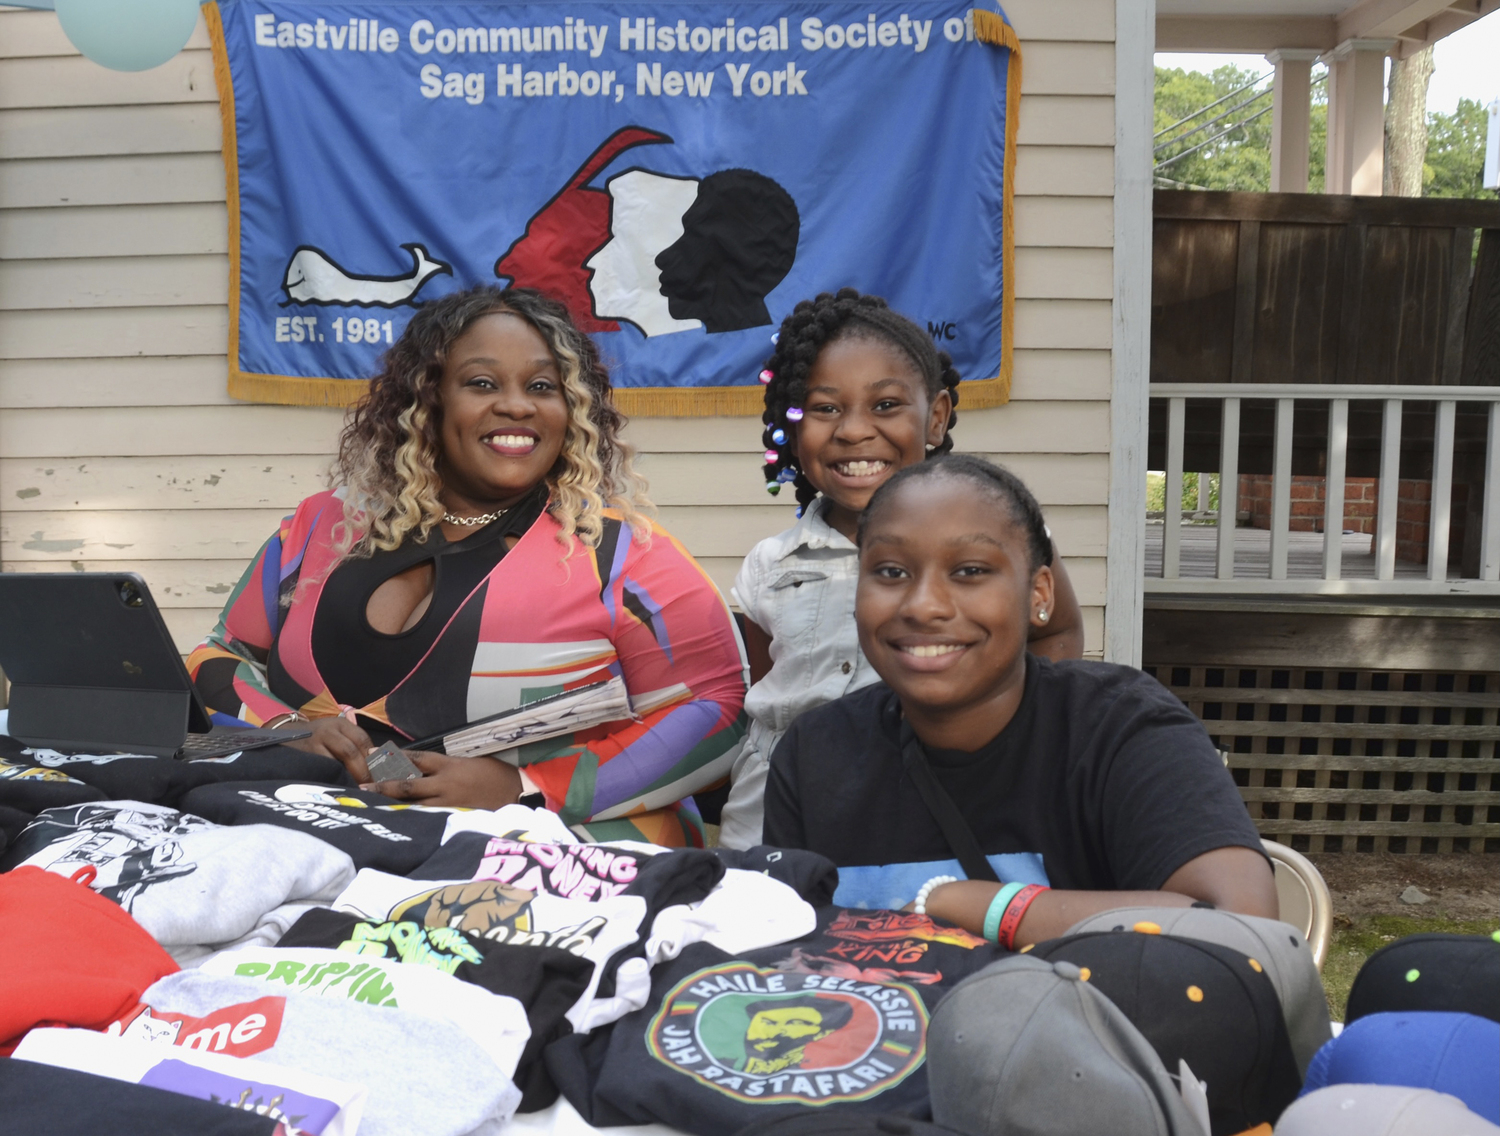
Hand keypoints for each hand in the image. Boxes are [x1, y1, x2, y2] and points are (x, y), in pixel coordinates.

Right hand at [288, 716, 374, 780]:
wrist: (287, 735)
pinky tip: (338, 787)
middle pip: (350, 752)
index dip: (373, 758)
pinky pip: (320, 770)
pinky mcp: (303, 757)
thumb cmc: (321, 738)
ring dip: (347, 777)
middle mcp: (328, 731)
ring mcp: (313, 744)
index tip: (379, 774)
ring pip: (334, 762)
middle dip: (361, 771)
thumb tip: (378, 761)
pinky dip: (331, 779)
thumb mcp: (339, 733)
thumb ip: (357, 744)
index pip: (362, 740)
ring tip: (355, 788)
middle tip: (369, 785)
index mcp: (341, 724)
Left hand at [364, 752, 523, 808]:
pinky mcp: (454, 817)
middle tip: (361, 786)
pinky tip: (398, 823)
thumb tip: (418, 767)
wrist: (517, 791)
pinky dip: (412, 819)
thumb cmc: (494, 774)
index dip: (393, 758)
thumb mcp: (470, 761)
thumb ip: (445, 766)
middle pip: (408, 783)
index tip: (373, 756)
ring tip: (372, 807)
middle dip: (383, 785)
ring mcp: (449, 802)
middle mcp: (446, 782)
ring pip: (414, 804)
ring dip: (393, 805)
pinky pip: (429, 818)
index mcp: (450, 764)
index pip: (416, 758)